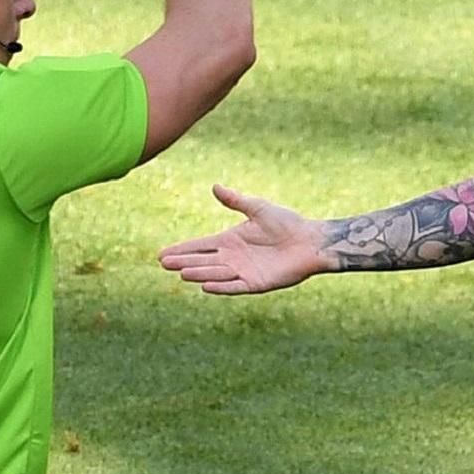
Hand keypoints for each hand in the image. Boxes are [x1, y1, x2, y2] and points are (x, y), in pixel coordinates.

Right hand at [160, 185, 328, 294]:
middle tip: (164, 264)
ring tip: (182, 272)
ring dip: (199, 273)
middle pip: (203, 261)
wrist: (310, 240)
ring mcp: (243, 272)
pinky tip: (206, 286)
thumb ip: (236, 200)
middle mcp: (233, 258)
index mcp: (230, 241)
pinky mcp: (257, 283)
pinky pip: (235, 286)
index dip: (182, 249)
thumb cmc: (287, 223)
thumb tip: (215, 186)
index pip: (200, 246)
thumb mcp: (258, 208)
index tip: (162, 254)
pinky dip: (221, 286)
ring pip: (216, 273)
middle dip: (184, 262)